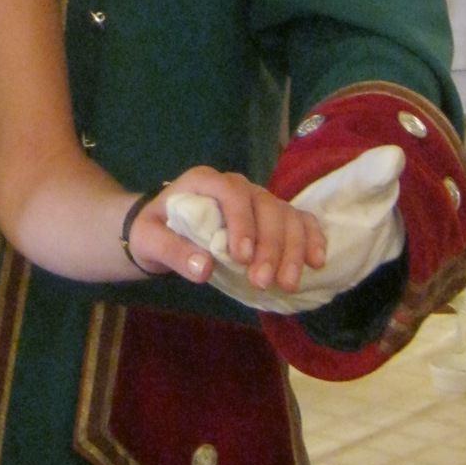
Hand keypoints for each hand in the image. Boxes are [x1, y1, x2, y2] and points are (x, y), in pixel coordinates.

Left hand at [166, 145, 406, 313]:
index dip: (241, 221)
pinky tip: (316, 263)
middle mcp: (237, 186)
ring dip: (292, 248)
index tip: (241, 257)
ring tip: (287, 283)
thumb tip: (204, 268)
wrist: (161, 230)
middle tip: (262, 282)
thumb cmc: (154, 230)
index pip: (230, 191)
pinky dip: (311, 239)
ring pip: (286, 215)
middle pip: (265, 205)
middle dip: (269, 245)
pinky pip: (299, 221)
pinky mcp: (272, 218)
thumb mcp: (149, 240)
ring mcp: (258, 201)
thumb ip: (172, 251)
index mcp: (204, 181)